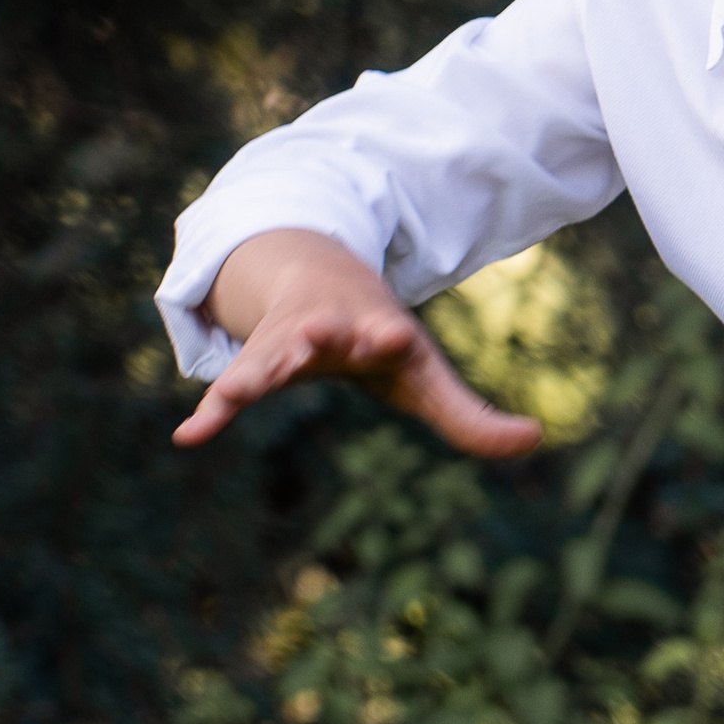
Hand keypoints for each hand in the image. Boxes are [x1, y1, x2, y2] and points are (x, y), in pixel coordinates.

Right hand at [172, 228, 543, 457]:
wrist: (313, 283)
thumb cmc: (376, 340)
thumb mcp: (423, 378)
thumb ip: (472, 417)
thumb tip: (535, 439)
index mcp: (376, 330)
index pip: (385, 334)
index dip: (386, 337)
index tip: (390, 338)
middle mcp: (327, 329)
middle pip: (318, 335)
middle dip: (316, 336)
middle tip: (312, 337)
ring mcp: (285, 343)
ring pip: (267, 357)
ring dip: (255, 373)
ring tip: (232, 393)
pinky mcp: (255, 361)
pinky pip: (230, 389)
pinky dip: (212, 412)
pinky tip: (188, 439)